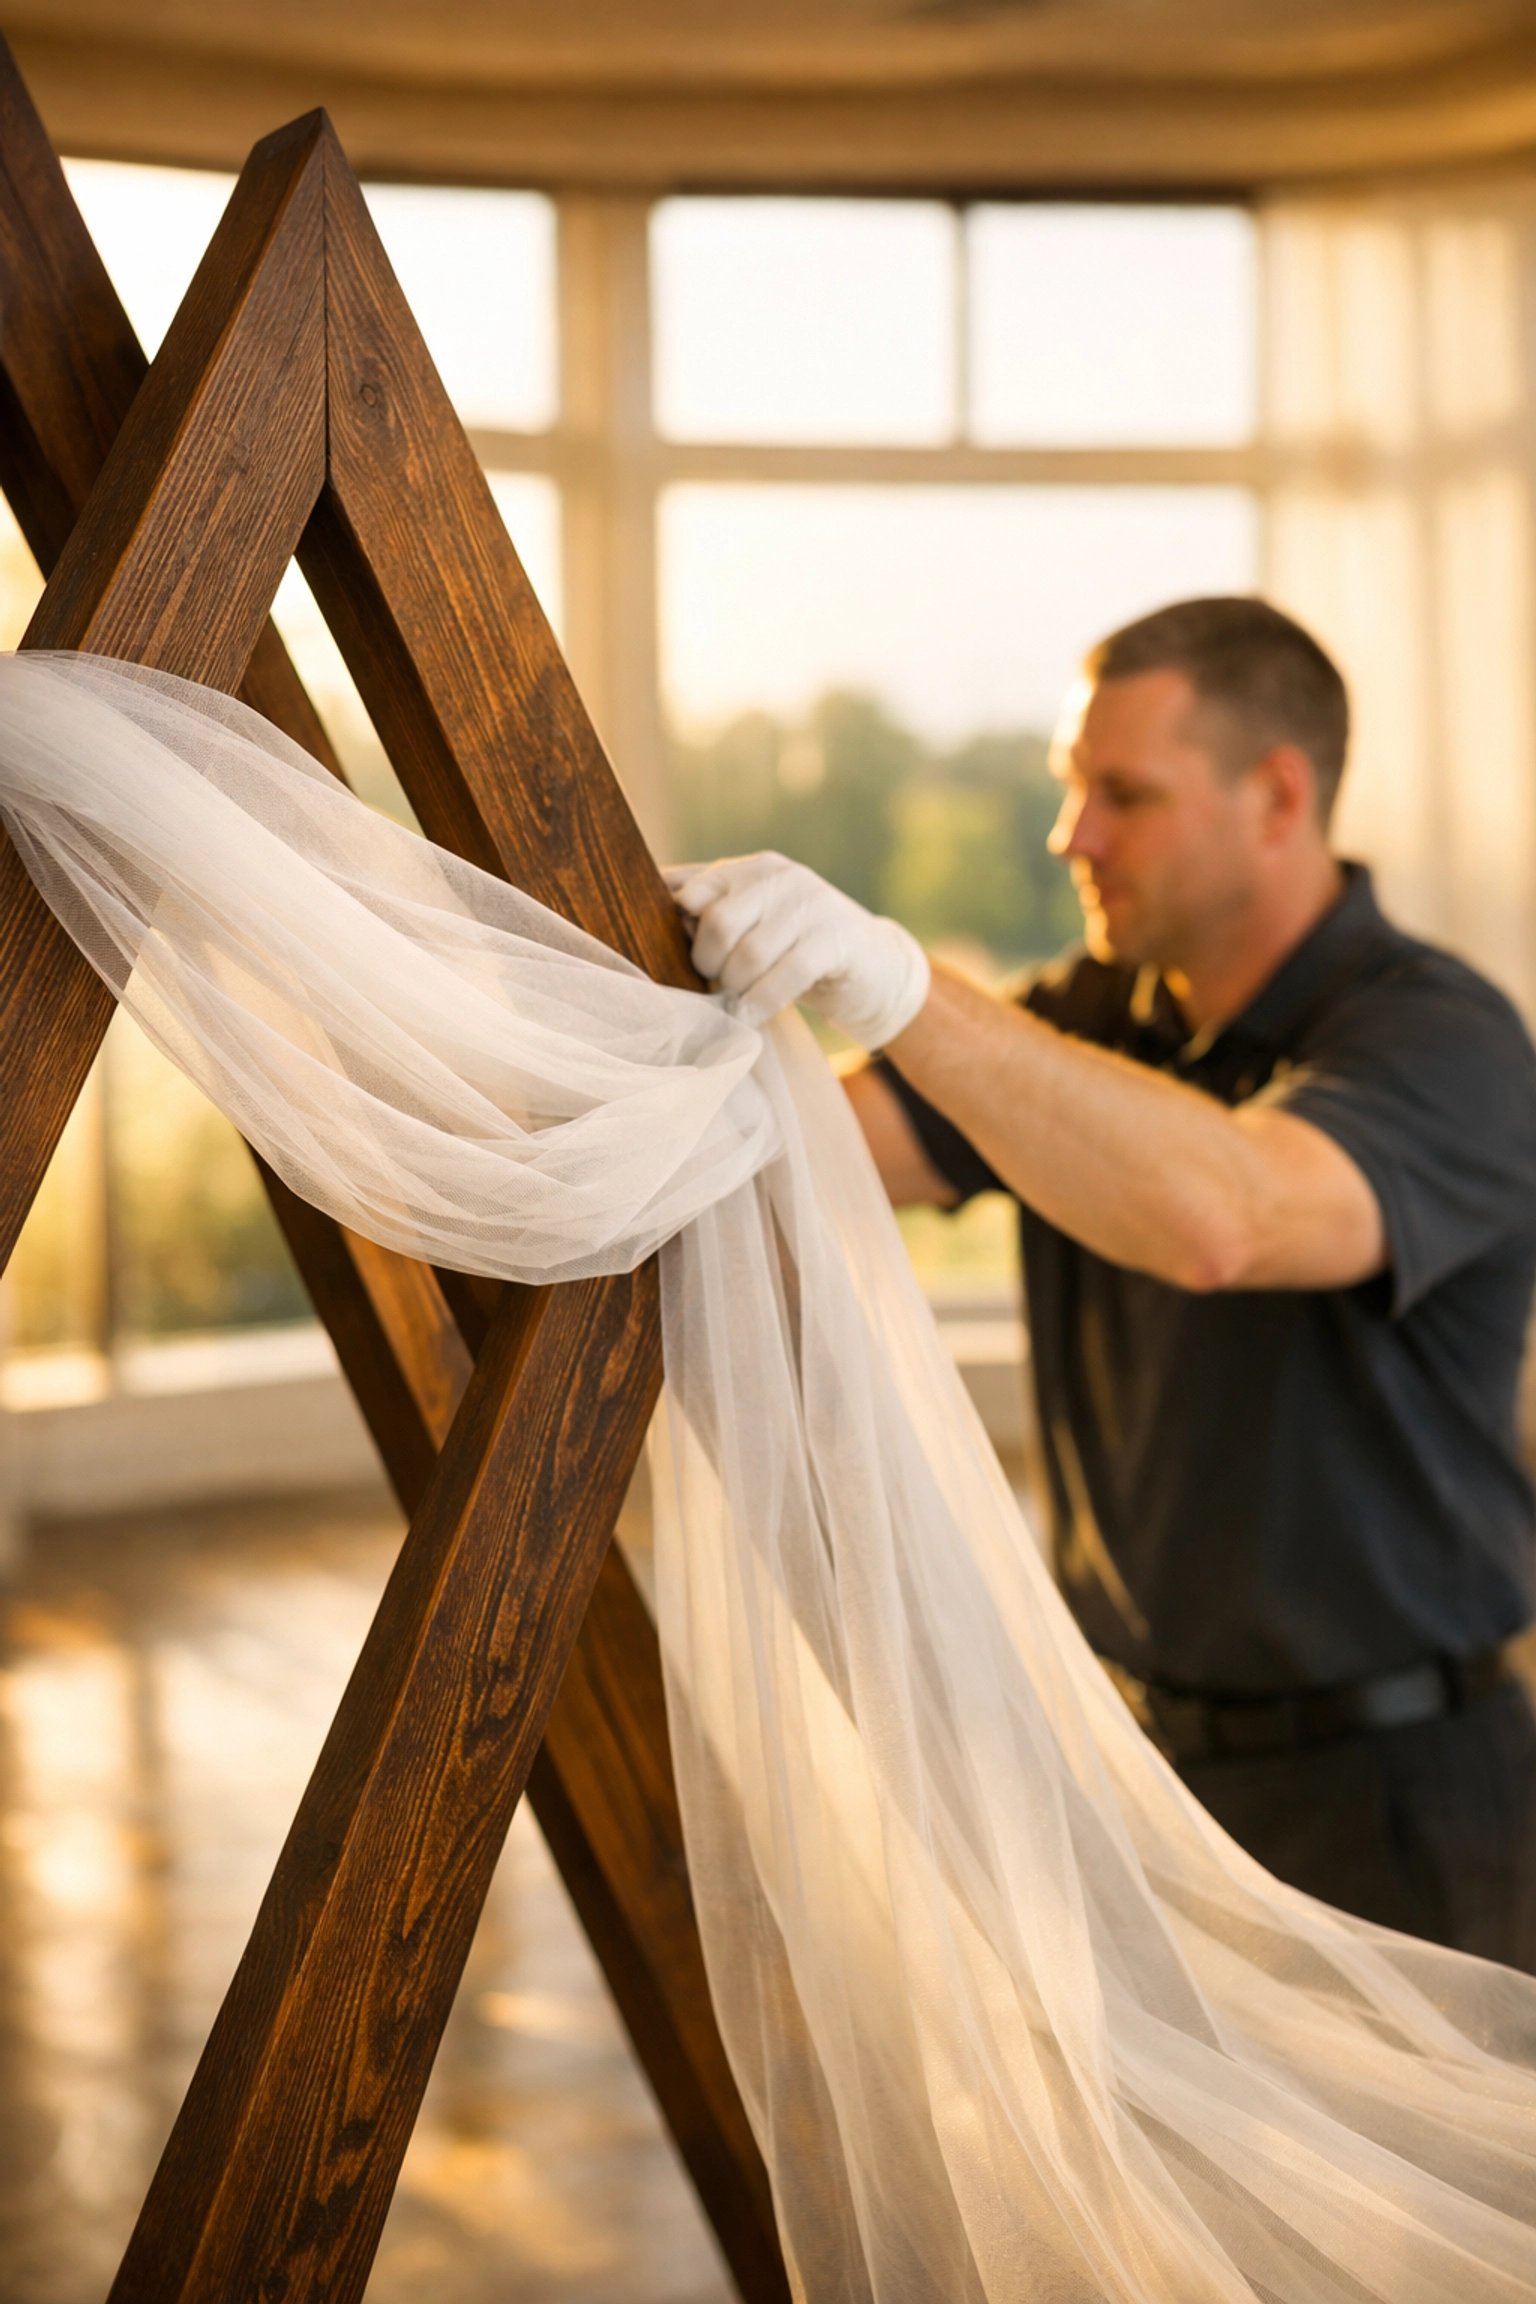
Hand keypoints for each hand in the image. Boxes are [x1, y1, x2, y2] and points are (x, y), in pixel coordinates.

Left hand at [665, 851, 929, 1049]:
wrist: (873, 967)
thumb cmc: (796, 949)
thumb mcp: (755, 922)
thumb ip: (712, 912)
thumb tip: (644, 912)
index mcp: (754, 869)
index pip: (694, 888)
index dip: (680, 928)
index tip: (684, 956)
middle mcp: (781, 878)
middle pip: (717, 922)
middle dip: (708, 963)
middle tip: (713, 983)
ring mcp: (811, 905)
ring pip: (748, 954)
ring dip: (734, 988)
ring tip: (734, 1002)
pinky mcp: (834, 941)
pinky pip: (784, 976)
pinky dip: (760, 1003)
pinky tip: (750, 1017)